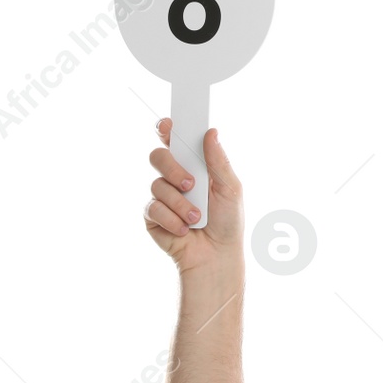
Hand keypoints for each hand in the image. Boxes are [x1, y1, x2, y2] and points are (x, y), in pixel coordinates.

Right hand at [145, 119, 244, 275]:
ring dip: (180, 203)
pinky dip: (172, 219)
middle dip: (173, 168)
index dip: (167, 129)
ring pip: (158, 185)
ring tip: (196, 218)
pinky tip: (184, 229)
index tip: (167, 126)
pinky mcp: (152, 216)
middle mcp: (175, 177)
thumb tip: (211, 132)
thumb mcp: (230, 189)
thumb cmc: (227, 221)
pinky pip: (153, 208)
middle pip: (159, 156)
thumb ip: (218, 161)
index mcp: (194, 165)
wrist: (216, 256)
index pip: (175, 141)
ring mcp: (162, 196)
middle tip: (190, 183)